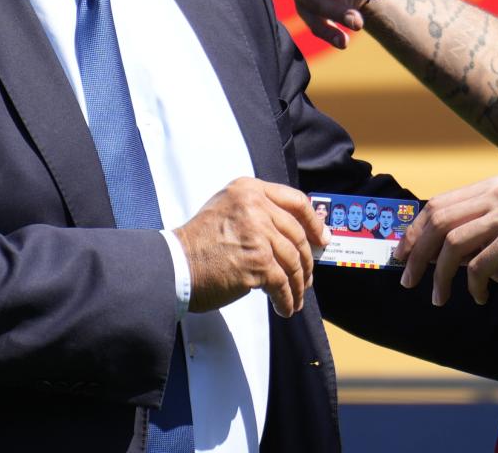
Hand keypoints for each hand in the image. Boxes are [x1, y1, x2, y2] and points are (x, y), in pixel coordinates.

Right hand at [174, 178, 330, 317]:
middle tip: (308, 277)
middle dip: (307, 261)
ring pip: (293, 261)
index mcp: (249, 189)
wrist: (174, 266)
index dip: (314, 223)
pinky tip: (286, 307)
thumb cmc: (199, 243)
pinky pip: (283, 283)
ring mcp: (258, 233)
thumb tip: (297, 233)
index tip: (322, 238)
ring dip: (298, 284)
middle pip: (297, 235)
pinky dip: (287, 298)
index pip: (295, 201)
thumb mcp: (228, 210)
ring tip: (296, 296)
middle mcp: (255, 206)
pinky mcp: (257, 262)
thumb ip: (259, 212)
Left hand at [394, 177, 497, 311]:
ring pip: (452, 244)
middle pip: (440, 220)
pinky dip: (473, 286)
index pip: (439, 204)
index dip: (414, 231)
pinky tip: (481, 296)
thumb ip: (460, 237)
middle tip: (408, 280)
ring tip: (439, 298)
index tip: (401, 256)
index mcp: (493, 187)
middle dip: (418, 254)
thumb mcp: (490, 242)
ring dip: (441, 276)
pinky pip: (477, 266)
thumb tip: (413, 248)